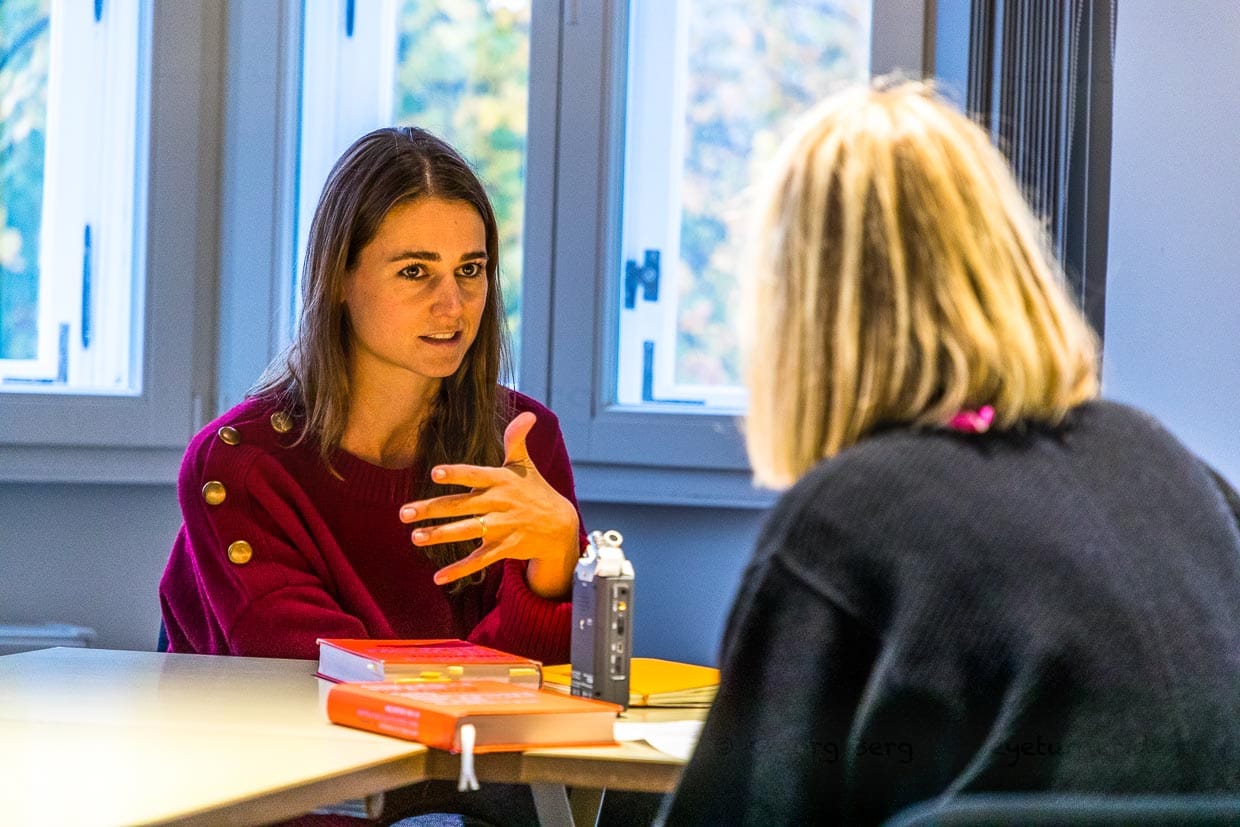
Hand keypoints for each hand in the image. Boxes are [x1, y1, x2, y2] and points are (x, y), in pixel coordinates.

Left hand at [399, 412, 579, 597]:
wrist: (560, 526)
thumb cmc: (536, 491)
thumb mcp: (526, 466)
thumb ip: (517, 441)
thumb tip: (528, 414)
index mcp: (502, 480)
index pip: (476, 475)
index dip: (457, 474)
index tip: (435, 473)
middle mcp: (500, 503)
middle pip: (461, 506)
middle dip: (432, 510)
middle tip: (403, 513)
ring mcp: (502, 527)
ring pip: (467, 532)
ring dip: (440, 536)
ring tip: (415, 537)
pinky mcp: (505, 547)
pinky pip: (479, 560)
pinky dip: (459, 569)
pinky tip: (438, 577)